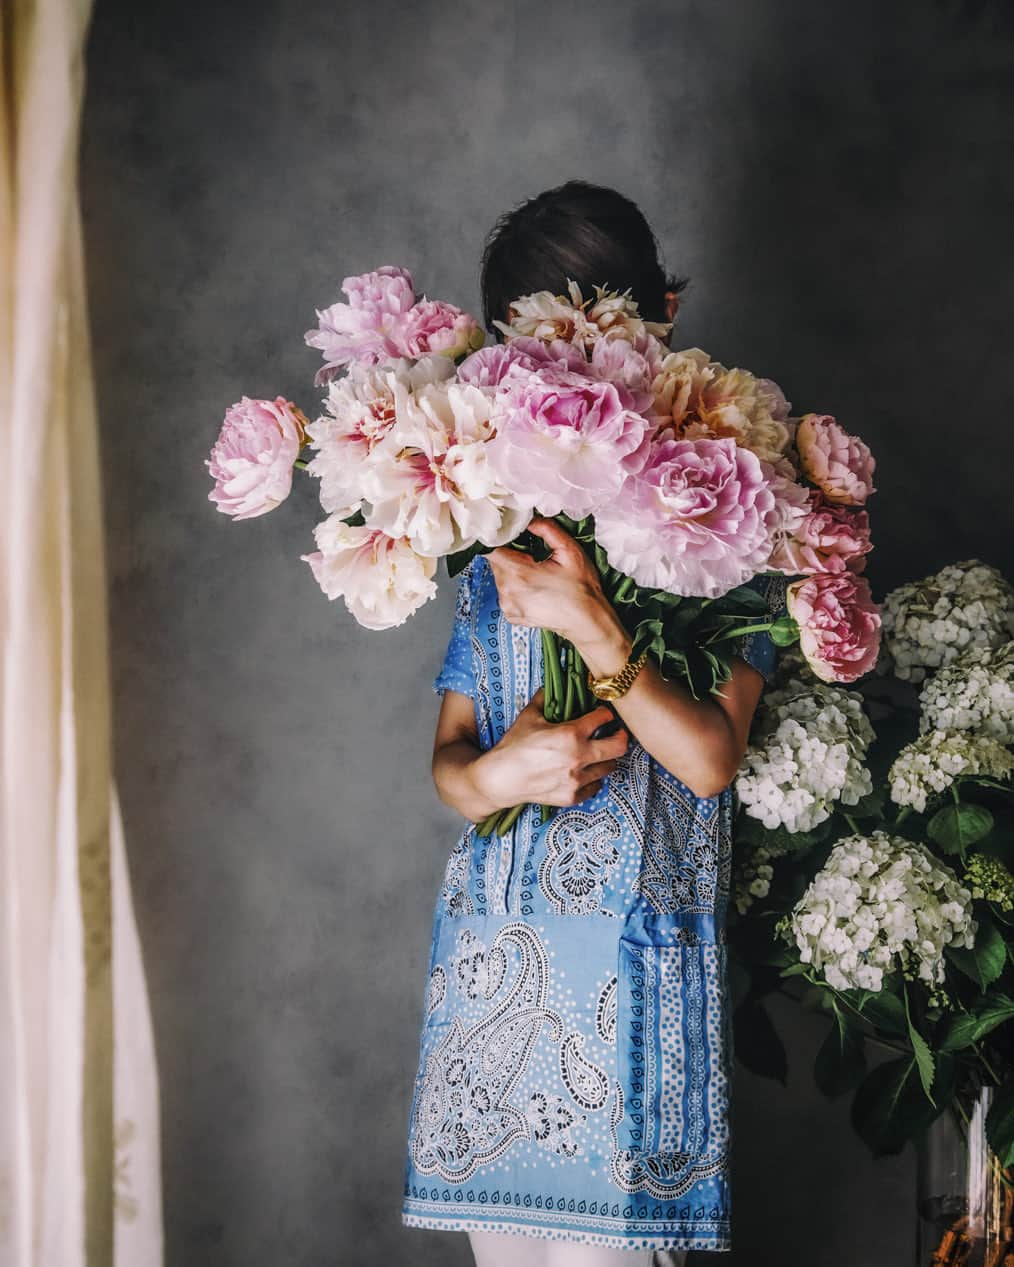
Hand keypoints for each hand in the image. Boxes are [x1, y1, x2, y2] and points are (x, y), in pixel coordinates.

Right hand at [472, 687, 629, 808]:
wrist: (500, 779)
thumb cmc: (513, 746)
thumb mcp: (529, 715)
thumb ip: (546, 697)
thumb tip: (554, 683)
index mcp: (570, 734)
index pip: (603, 718)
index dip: (605, 714)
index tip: (603, 715)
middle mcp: (578, 757)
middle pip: (619, 747)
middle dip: (620, 737)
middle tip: (616, 733)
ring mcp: (577, 779)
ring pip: (610, 767)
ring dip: (606, 758)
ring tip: (598, 752)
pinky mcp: (572, 796)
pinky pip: (596, 786)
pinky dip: (594, 778)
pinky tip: (585, 771)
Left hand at [486, 517, 609, 643]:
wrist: (586, 621)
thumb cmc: (581, 589)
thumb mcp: (570, 551)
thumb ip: (548, 530)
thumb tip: (530, 521)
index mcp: (519, 573)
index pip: (492, 549)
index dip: (502, 540)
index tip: (515, 538)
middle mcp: (509, 591)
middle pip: (495, 563)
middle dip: (510, 556)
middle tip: (532, 557)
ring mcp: (508, 605)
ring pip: (499, 578)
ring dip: (512, 572)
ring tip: (535, 574)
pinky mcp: (511, 615)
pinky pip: (505, 593)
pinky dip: (515, 588)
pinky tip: (534, 589)